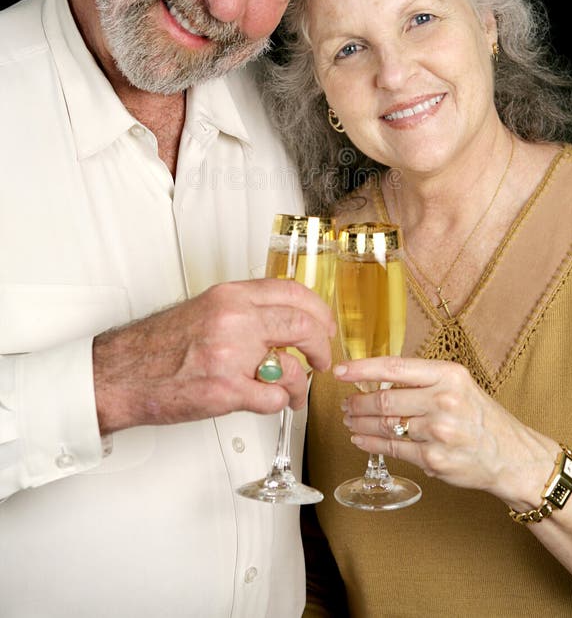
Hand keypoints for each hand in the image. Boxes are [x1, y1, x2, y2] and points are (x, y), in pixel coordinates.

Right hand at [93, 278, 335, 433]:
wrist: (121, 374)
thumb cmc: (157, 346)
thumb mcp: (205, 310)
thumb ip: (243, 312)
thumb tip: (282, 323)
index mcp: (230, 296)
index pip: (292, 292)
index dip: (318, 310)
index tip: (325, 324)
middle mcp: (234, 319)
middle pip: (303, 324)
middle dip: (321, 346)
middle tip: (322, 359)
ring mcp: (231, 355)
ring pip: (292, 367)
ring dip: (298, 386)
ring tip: (292, 393)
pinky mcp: (225, 390)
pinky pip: (272, 399)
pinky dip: (276, 405)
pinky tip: (266, 403)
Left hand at [335, 356, 555, 503]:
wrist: (513, 456)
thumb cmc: (482, 418)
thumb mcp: (459, 386)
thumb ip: (422, 381)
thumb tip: (377, 379)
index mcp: (448, 375)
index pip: (395, 367)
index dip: (362, 369)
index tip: (340, 371)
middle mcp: (444, 400)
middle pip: (385, 399)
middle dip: (358, 402)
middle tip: (345, 403)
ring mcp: (439, 431)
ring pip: (385, 425)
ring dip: (361, 423)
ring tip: (350, 420)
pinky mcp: (435, 459)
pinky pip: (392, 449)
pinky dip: (370, 443)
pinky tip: (360, 438)